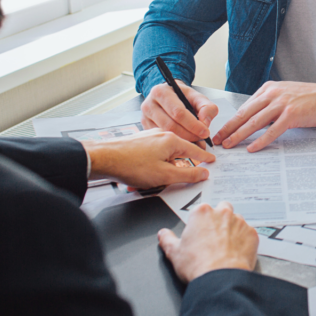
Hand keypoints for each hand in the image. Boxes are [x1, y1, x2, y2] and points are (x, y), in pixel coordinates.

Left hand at [83, 129, 214, 188]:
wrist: (104, 158)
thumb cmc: (132, 165)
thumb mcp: (165, 175)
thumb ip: (187, 175)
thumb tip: (203, 173)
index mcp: (172, 141)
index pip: (195, 149)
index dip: (204, 157)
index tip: (211, 160)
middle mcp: (162, 135)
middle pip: (181, 150)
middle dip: (184, 163)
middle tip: (191, 173)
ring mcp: (150, 138)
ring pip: (166, 153)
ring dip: (167, 166)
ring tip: (161, 179)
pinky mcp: (140, 142)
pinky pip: (155, 154)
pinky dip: (156, 164)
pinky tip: (148, 174)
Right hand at [141, 81, 218, 144]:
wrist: (170, 96)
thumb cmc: (183, 96)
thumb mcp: (197, 97)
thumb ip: (206, 107)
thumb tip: (205, 123)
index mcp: (161, 92)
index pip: (178, 112)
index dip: (193, 125)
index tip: (205, 132)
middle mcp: (149, 104)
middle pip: (170, 125)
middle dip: (189, 135)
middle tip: (201, 139)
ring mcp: (145, 117)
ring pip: (165, 134)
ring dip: (182, 141)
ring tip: (195, 142)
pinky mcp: (145, 127)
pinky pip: (160, 139)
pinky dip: (174, 143)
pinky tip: (184, 143)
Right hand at [158, 201, 257, 282]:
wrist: (220, 278)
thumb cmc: (198, 265)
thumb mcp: (174, 252)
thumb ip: (167, 239)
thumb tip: (163, 234)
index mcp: (202, 213)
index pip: (202, 209)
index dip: (200, 222)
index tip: (200, 232)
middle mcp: (222, 213)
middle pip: (222, 208)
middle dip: (219, 219)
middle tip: (214, 236)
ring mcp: (239, 222)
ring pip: (237, 220)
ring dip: (233, 229)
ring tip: (225, 247)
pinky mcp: (252, 234)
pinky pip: (248, 234)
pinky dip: (244, 241)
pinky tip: (236, 252)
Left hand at [213, 81, 315, 151]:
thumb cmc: (312, 98)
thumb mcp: (286, 95)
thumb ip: (270, 105)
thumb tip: (255, 121)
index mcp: (269, 88)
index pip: (244, 106)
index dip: (231, 120)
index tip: (221, 130)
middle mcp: (273, 94)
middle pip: (244, 114)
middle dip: (228, 128)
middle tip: (217, 140)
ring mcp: (282, 104)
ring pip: (254, 122)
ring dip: (239, 135)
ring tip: (229, 145)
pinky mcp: (292, 115)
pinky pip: (271, 131)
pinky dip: (260, 141)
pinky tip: (252, 148)